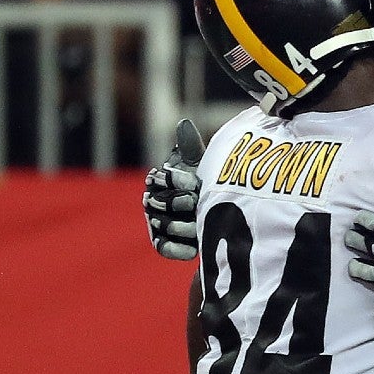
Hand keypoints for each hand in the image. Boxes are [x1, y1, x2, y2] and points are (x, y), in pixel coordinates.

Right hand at [143, 119, 205, 260]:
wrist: (219, 212)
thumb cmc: (205, 183)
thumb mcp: (201, 165)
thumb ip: (191, 148)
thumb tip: (183, 123)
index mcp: (160, 181)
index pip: (163, 179)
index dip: (180, 181)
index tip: (197, 183)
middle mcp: (154, 202)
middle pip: (163, 204)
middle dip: (183, 204)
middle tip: (199, 205)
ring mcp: (157, 223)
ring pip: (165, 226)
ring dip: (184, 227)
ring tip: (201, 227)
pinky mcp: (164, 243)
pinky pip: (164, 248)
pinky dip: (177, 250)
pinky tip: (194, 250)